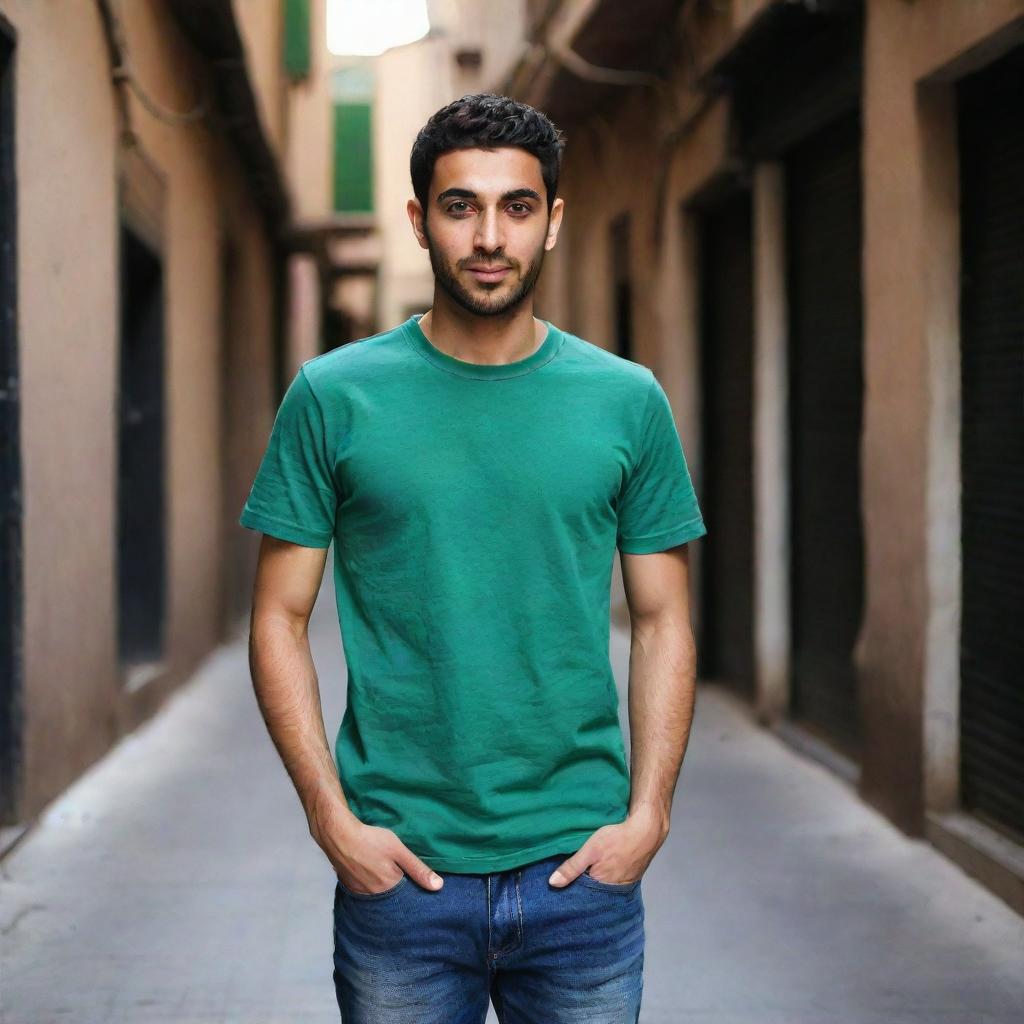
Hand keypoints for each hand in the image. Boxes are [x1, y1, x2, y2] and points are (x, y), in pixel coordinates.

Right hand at [309, 802, 443, 894]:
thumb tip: (438, 886)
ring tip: (382, 868)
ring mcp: (359, 890)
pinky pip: (364, 888)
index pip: (406, 893)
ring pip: (376, 891)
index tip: (411, 875)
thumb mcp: (399, 850)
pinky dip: (369, 881)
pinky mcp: (349, 884)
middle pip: (391, 893)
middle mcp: (374, 894)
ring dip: (381, 883)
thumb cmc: (370, 840)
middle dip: (396, 884)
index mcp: (389, 887)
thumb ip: (418, 869)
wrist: (338, 835)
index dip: (410, 883)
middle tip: (395, 868)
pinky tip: (369, 869)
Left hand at [547, 810, 667, 886]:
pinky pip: (614, 881)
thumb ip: (572, 867)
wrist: (646, 831)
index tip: (559, 887)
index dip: (571, 889)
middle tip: (569, 879)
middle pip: (593, 892)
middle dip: (583, 886)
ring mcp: (624, 884)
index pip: (581, 894)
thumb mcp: (590, 850)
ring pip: (604, 886)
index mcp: (601, 886)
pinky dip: (607, 877)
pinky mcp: (631, 877)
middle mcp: (613, 890)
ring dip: (595, 881)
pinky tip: (602, 869)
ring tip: (585, 874)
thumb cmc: (617, 839)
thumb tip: (552, 883)